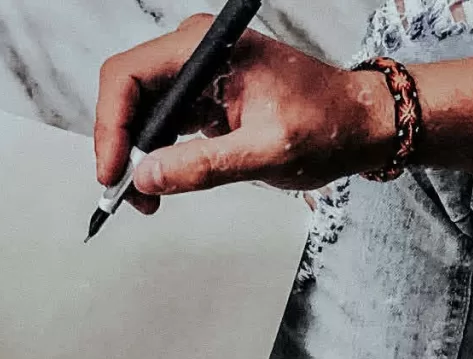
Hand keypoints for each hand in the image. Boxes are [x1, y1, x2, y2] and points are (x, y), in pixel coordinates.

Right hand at [96, 16, 398, 211]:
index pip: (130, 75)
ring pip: (138, 111)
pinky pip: (159, 122)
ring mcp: (198, 73)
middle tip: (126, 191)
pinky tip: (161, 182)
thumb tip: (146, 177)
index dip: (112, 125)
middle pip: (127, 93)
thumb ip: (203, 165)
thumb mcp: (267, 151)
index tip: (114, 169)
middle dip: (120, 145)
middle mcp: (198, 52)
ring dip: (134, 154)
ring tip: (147, 196)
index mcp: (210, 48)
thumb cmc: (329, 124)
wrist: (360, 125)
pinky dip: (153, 155)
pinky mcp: (202, 96)